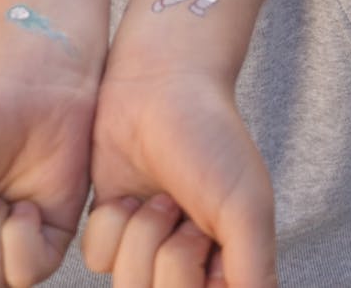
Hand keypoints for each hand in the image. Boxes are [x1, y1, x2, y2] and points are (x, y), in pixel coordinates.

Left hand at [82, 65, 276, 287]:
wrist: (162, 82)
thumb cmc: (212, 136)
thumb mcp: (246, 206)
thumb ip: (252, 272)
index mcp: (226, 261)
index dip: (199, 281)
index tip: (206, 238)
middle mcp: (187, 259)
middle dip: (171, 257)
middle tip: (181, 209)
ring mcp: (147, 244)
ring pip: (130, 284)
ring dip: (142, 236)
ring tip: (159, 196)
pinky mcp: (110, 224)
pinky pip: (97, 259)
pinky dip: (112, 225)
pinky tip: (129, 193)